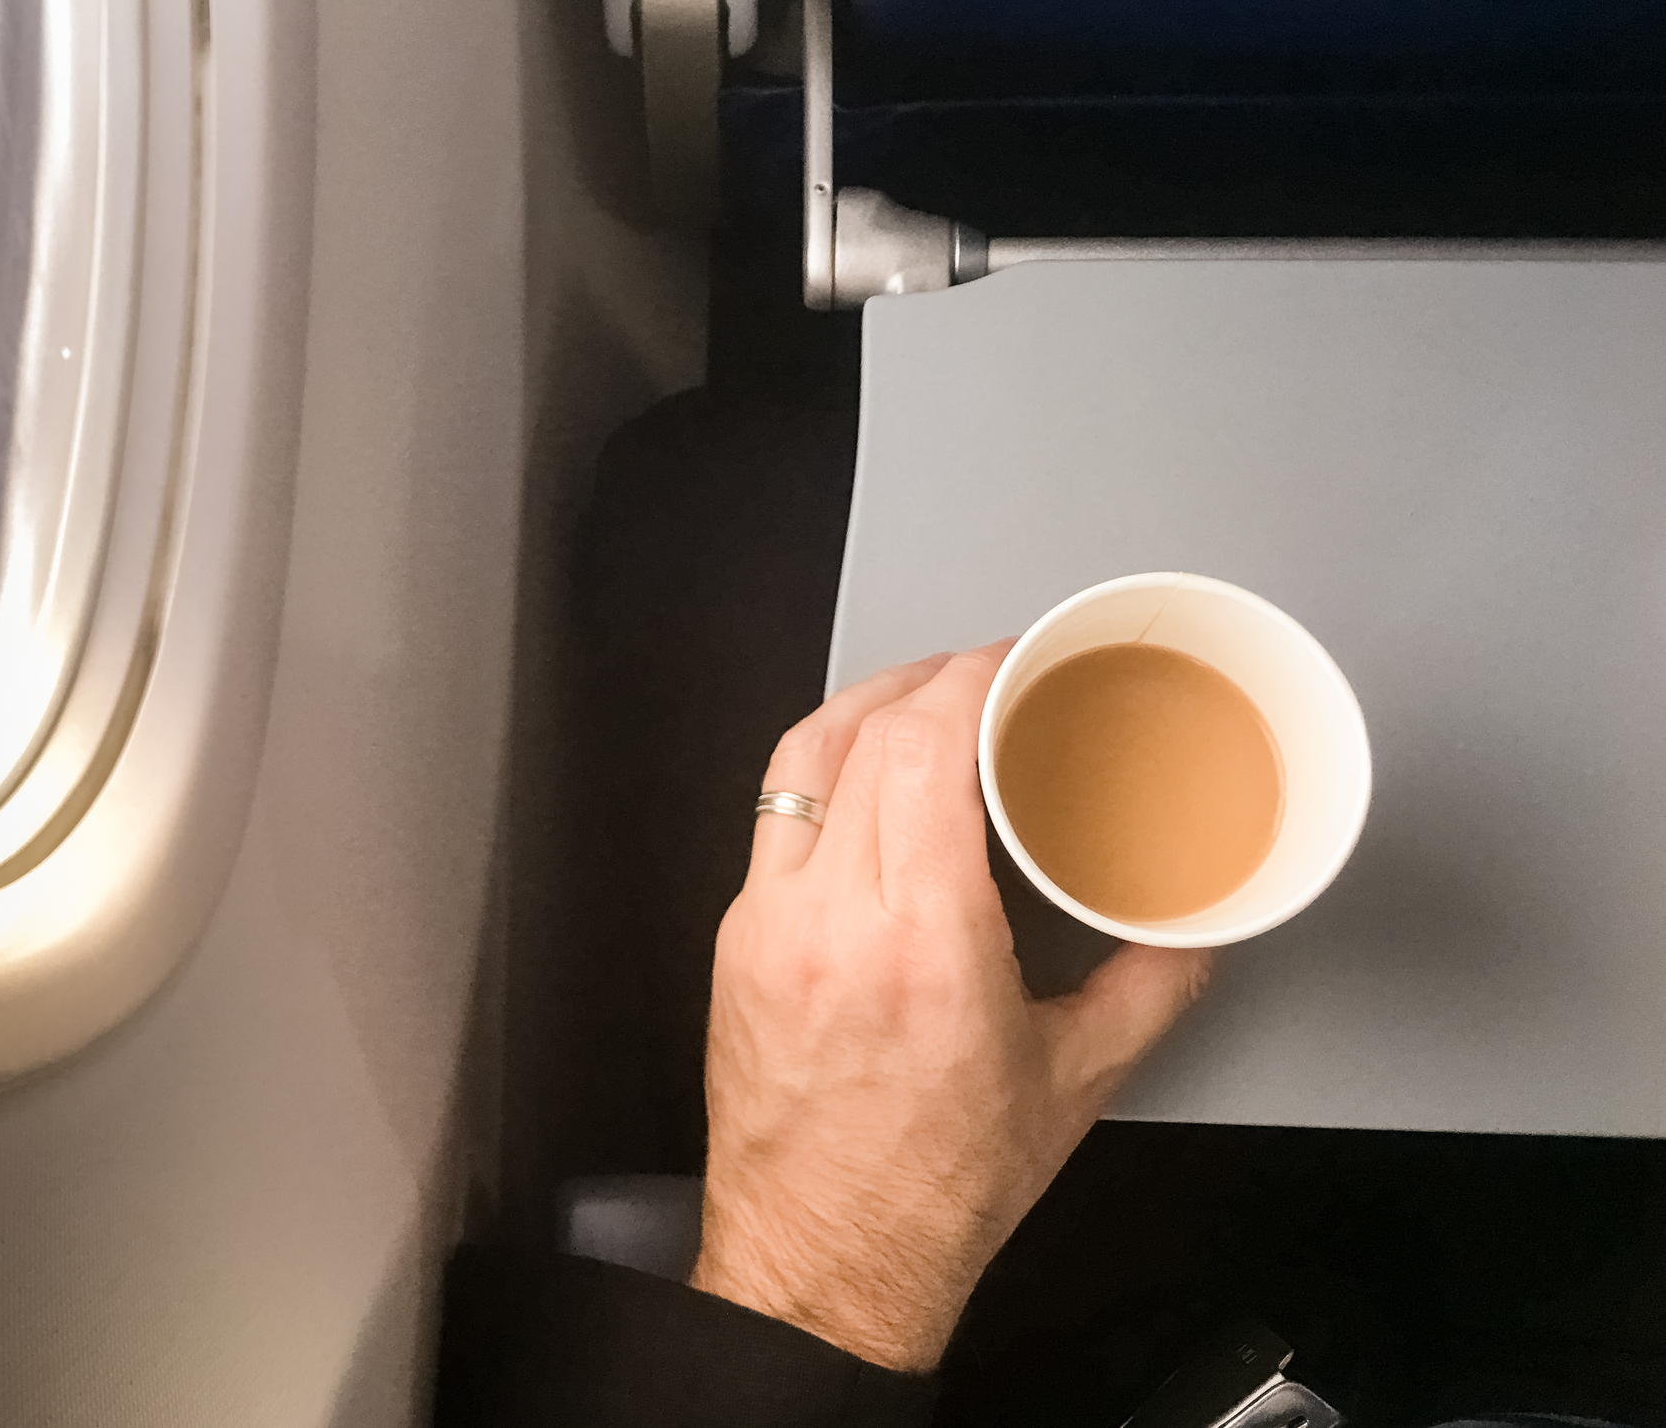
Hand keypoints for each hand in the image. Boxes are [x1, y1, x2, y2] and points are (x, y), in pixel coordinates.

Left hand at [689, 643, 1212, 1373]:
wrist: (822, 1265)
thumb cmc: (933, 1191)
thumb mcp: (1074, 1080)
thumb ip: (1151, 984)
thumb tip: (1191, 923)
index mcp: (918, 941)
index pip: (924, 746)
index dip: (972, 676)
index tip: (1014, 660)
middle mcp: (826, 918)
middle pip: (863, 733)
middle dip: (932, 678)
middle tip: (990, 676)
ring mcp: (765, 926)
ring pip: (800, 760)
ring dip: (867, 707)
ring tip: (926, 700)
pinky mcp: (735, 943)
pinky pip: (776, 816)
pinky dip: (829, 771)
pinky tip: (873, 782)